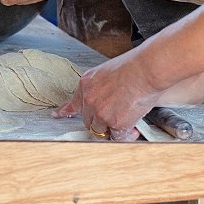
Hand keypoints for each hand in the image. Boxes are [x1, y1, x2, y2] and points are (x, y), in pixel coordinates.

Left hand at [54, 42, 203, 141]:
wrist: (147, 69)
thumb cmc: (136, 67)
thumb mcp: (110, 72)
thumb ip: (104, 88)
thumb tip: (110, 101)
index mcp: (87, 83)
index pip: (73, 102)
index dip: (65, 111)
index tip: (57, 116)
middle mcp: (89, 98)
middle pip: (88, 119)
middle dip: (101, 122)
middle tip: (117, 118)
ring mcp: (99, 111)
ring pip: (100, 130)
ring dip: (113, 129)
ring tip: (128, 121)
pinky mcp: (113, 122)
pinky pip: (117, 136)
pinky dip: (126, 134)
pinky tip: (134, 127)